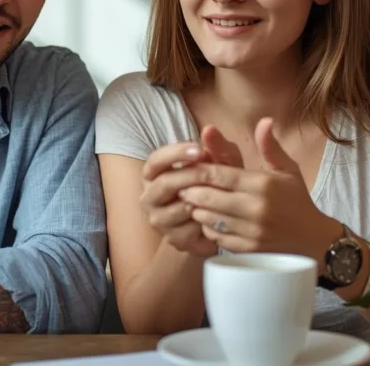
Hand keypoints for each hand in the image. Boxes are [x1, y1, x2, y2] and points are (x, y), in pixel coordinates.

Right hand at [140, 142, 218, 256]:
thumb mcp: (220, 164)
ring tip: (218, 196)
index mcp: (154, 174)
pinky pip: (189, 230)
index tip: (199, 149)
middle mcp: (149, 196)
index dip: (176, 153)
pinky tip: (218, 217)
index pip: (155, 160)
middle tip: (213, 173)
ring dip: (200, 202)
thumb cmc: (215, 185)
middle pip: (164, 184)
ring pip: (177, 208)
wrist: (216, 222)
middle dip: (191, 177)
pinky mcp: (172, 240)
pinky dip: (205, 223)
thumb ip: (216, 147)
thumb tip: (209, 129)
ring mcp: (158, 220)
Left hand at [176, 118, 338, 258]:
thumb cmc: (297, 200)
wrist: (313, 240)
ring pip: (208, 218)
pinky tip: (208, 220)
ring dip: (196, 209)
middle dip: (190, 190)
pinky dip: (207, 227)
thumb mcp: (288, 170)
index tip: (188, 169)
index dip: (197, 171)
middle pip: (207, 197)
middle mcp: (256, 207)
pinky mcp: (247, 248)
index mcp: (263, 184)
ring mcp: (251, 230)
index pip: (218, 174)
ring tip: (193, 202)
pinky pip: (216, 236)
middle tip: (183, 186)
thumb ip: (270, 147)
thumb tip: (264, 120)